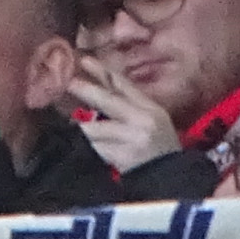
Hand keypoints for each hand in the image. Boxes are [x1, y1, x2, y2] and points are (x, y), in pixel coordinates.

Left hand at [68, 49, 184, 174]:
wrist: (172, 178)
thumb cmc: (158, 149)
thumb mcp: (151, 121)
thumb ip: (128, 106)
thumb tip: (97, 90)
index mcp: (151, 108)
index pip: (124, 85)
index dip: (103, 72)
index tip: (84, 60)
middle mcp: (143, 119)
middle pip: (109, 100)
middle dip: (86, 90)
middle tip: (68, 82)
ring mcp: (132, 137)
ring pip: (95, 128)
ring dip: (80, 126)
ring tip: (67, 124)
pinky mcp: (122, 155)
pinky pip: (94, 147)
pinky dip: (84, 145)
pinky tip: (76, 145)